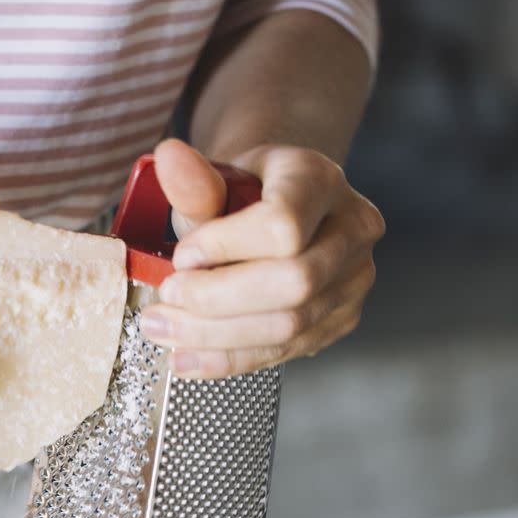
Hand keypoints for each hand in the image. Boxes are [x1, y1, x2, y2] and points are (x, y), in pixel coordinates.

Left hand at [140, 138, 383, 377]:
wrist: (273, 209)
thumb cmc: (242, 194)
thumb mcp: (216, 178)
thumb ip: (194, 181)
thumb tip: (169, 158)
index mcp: (322, 181)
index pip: (283, 226)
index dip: (226, 248)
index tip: (182, 257)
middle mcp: (352, 228)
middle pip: (295, 283)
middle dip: (218, 300)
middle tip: (165, 299)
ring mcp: (354, 278)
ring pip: (291, 326)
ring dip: (216, 337)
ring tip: (163, 329)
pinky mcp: (340, 319)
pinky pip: (285, 351)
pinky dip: (228, 359)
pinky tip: (187, 358)